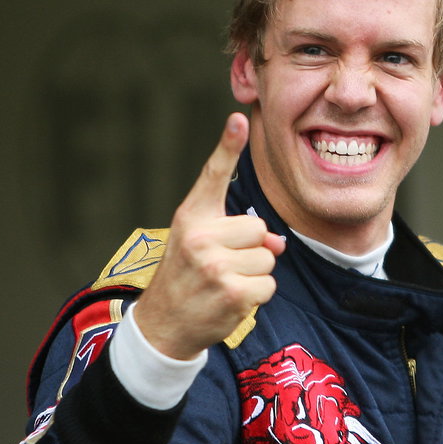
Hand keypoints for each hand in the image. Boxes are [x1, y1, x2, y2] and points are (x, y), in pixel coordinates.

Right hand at [132, 113, 285, 359]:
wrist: (164, 324)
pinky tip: (230, 300)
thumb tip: (278, 243)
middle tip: (222, 266)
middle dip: (251, 251)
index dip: (228, 145)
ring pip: (268, 259)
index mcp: (192, 217)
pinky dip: (257, 296)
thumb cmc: (187, 276)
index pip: (213, 175)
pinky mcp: (231, 292)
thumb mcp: (199, 243)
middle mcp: (200, 237)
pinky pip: (268, 285)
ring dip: (255, 275)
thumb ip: (237, 232)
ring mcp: (215, 266)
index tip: (239, 119)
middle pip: (258, 230)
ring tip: (224, 284)